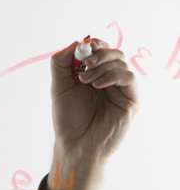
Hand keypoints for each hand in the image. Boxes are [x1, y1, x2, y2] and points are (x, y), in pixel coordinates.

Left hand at [50, 38, 138, 162]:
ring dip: (102, 66)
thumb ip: (61, 65)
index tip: (84, 46)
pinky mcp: (130, 100)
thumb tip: (74, 44)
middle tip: (84, 64)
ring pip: (121, 62)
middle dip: (99, 54)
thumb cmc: (68, 120)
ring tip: (85, 81)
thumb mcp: (59, 88)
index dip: (94, 45)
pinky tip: (97, 86)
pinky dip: (113, 76)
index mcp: (93, 76)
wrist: (76, 145)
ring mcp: (120, 90)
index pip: (100, 52)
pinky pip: (129, 78)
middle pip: (113, 53)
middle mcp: (108, 81)